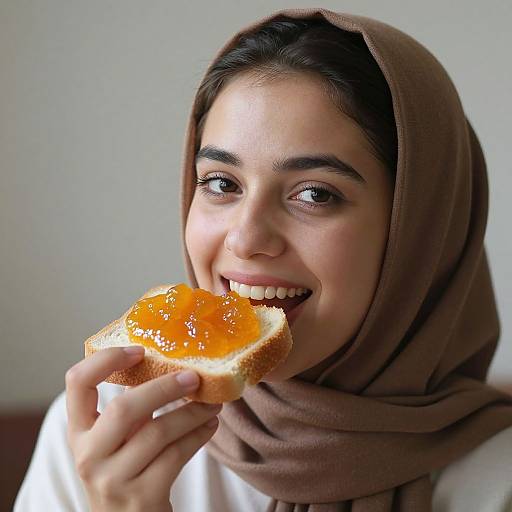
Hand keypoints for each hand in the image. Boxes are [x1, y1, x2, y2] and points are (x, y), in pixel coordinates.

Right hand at [65, 346, 221, 511]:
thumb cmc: (126, 468)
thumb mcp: (118, 437)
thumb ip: (131, 405)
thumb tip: (168, 361)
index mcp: (80, 431)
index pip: (77, 383)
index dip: (106, 360)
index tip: (139, 350)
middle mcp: (89, 455)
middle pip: (124, 408)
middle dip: (164, 387)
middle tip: (194, 377)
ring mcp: (113, 479)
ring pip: (158, 432)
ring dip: (193, 412)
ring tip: (213, 403)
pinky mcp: (142, 497)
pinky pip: (177, 455)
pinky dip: (199, 435)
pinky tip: (210, 426)